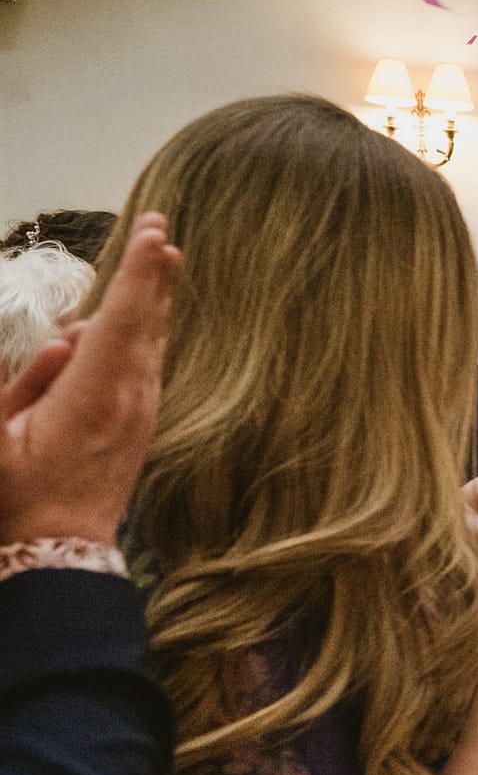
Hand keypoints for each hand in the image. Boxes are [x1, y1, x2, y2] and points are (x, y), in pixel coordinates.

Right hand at [0, 212, 178, 546]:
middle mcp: (130, 400)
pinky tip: (144, 309)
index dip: (138, 277)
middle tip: (164, 227)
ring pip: (152, 341)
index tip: (155, 237)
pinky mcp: (141, 421)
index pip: (121, 323)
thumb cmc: (17, 493)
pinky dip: (147, 328)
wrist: (60, 547)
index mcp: (94, 399)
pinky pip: (147, 362)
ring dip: (156, 296)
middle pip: (147, 323)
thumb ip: (20, 386)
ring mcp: (141, 411)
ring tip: (164, 254)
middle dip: (155, 273)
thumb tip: (63, 341)